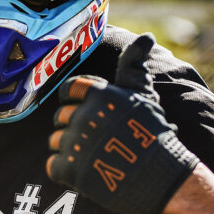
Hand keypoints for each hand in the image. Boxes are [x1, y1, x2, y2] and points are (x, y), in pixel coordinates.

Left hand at [46, 34, 199, 213]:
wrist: (160, 177)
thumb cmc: (151, 132)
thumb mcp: (143, 93)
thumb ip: (134, 63)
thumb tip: (147, 36)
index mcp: (98, 94)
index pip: (69, 89)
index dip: (76, 100)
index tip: (90, 112)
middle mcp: (83, 114)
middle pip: (60, 116)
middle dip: (74, 126)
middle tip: (97, 139)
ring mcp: (75, 142)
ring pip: (55, 141)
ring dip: (69, 149)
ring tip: (94, 156)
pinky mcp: (70, 169)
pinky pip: (53, 165)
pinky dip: (65, 170)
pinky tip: (86, 171)